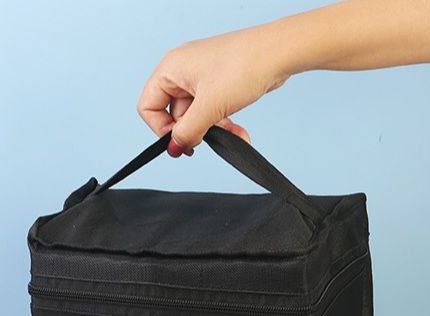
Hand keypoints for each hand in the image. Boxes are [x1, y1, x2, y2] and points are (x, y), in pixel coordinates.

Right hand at [138, 26, 289, 155]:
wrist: (281, 52)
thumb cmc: (245, 64)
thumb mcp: (209, 107)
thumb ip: (187, 132)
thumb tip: (175, 148)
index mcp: (171, 68)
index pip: (148, 106)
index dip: (161, 129)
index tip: (179, 141)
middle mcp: (183, 71)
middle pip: (173, 115)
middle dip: (192, 131)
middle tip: (204, 141)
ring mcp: (201, 77)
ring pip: (195, 116)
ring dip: (211, 130)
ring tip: (230, 135)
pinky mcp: (218, 83)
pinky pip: (211, 110)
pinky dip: (222, 123)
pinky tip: (238, 132)